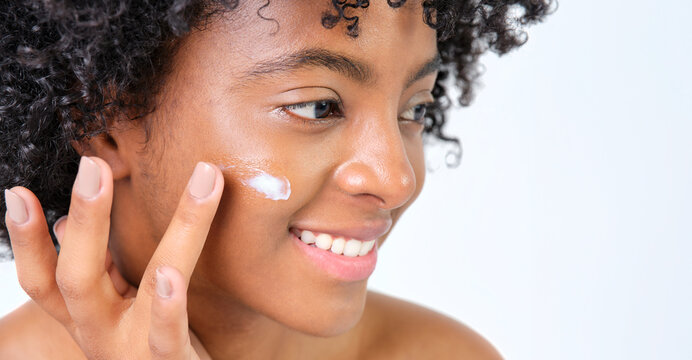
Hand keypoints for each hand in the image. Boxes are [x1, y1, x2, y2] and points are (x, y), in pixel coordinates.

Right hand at [4, 156, 222, 358]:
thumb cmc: (150, 343)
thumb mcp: (119, 306)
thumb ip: (98, 271)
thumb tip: (66, 223)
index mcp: (87, 316)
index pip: (44, 278)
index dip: (27, 240)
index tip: (17, 193)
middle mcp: (102, 333)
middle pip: (77, 280)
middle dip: (84, 222)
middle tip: (93, 167)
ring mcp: (135, 351)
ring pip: (143, 292)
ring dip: (168, 235)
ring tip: (185, 192)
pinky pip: (168, 338)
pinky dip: (169, 307)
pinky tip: (171, 277)